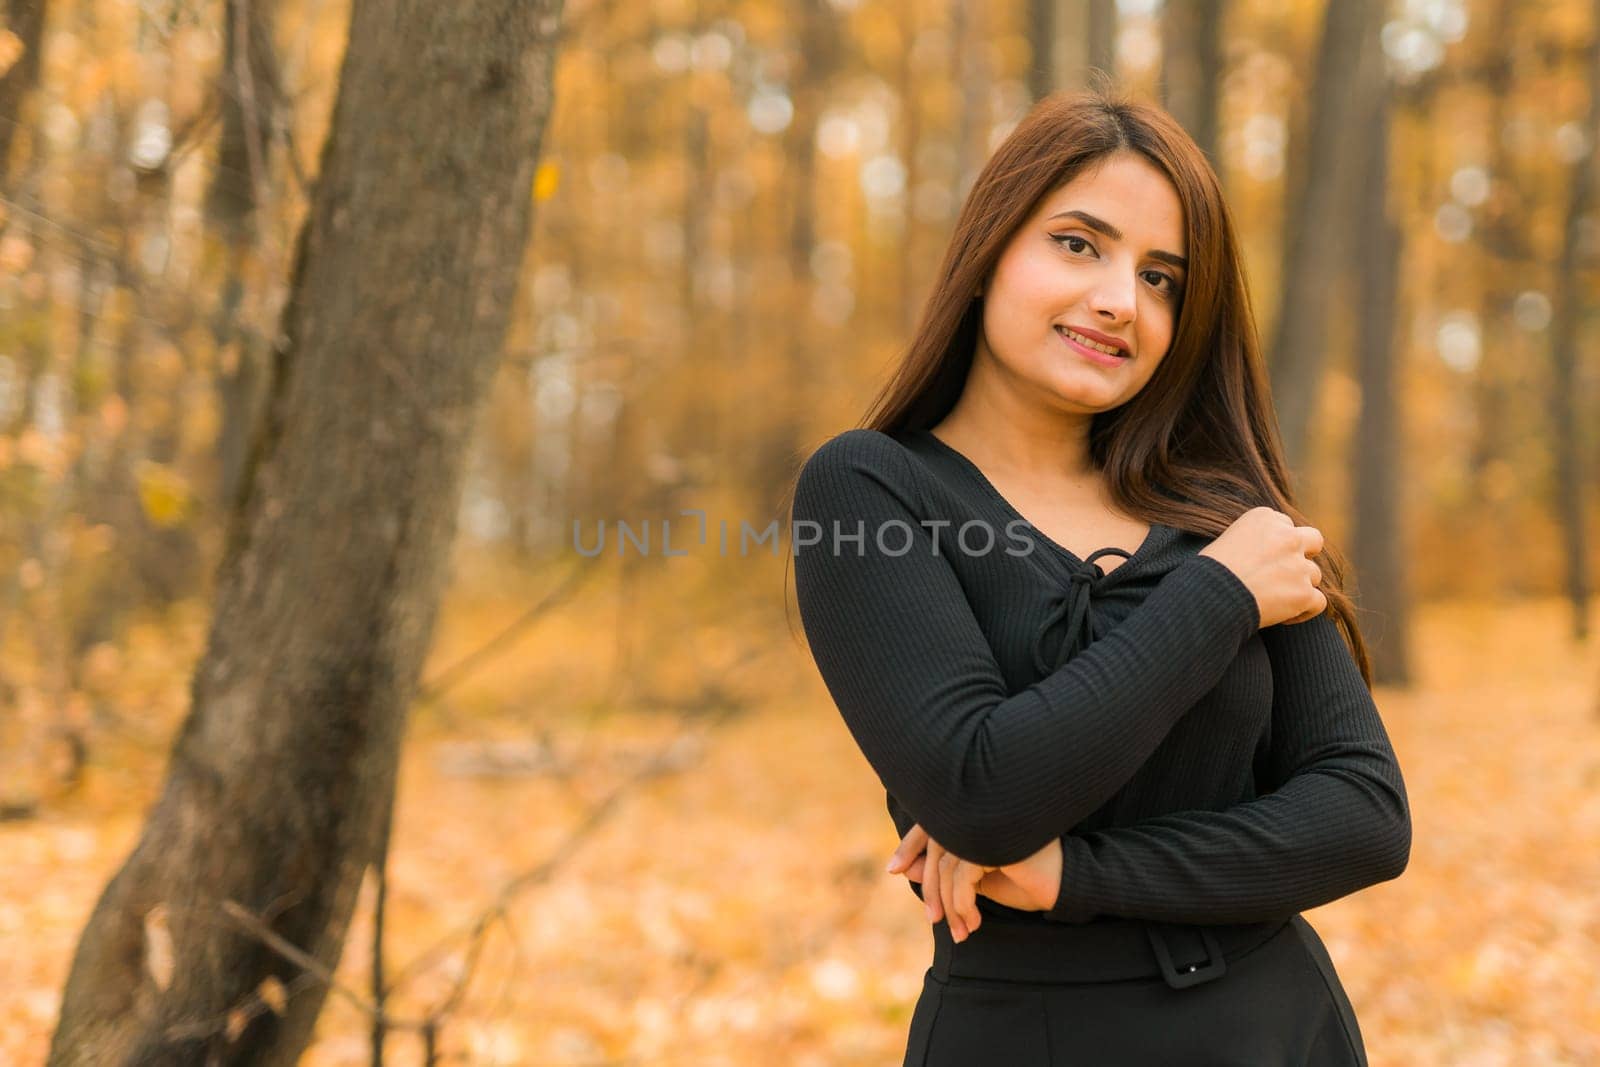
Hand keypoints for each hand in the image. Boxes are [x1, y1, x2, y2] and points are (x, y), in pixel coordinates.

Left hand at [886, 825, 1063, 941]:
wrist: (1067, 886)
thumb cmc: (1026, 879)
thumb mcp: (977, 878)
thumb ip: (944, 871)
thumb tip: (903, 868)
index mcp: (973, 813)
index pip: (932, 824)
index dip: (911, 845)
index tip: (894, 870)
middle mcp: (978, 812)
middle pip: (936, 848)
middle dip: (930, 888)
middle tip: (933, 921)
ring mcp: (988, 825)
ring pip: (948, 867)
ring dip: (951, 905)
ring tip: (961, 932)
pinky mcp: (996, 843)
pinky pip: (964, 877)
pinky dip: (964, 904)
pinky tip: (974, 922)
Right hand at [1197, 506, 1326, 627]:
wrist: (1209, 595)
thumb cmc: (1208, 571)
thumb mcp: (1226, 540)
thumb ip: (1251, 540)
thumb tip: (1260, 557)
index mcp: (1265, 518)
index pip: (1284, 525)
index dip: (1277, 544)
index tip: (1264, 559)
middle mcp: (1287, 537)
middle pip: (1313, 540)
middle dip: (1305, 554)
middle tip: (1287, 571)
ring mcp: (1298, 566)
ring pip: (1313, 574)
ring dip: (1299, 586)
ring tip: (1277, 600)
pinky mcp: (1304, 593)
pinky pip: (1318, 602)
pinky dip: (1305, 611)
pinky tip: (1286, 617)